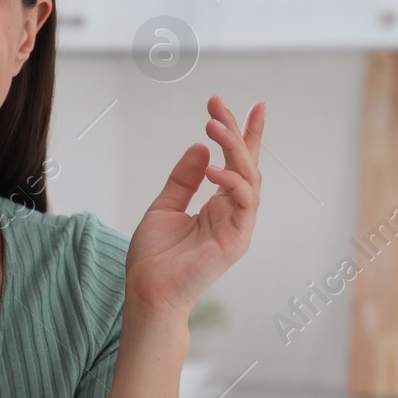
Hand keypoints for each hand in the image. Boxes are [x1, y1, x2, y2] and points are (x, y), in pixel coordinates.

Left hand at [125, 97, 264, 321]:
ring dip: (234, 148)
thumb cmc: (154, 258)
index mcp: (218, 206)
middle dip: (237, 130)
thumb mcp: (164, 207)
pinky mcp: (237, 240)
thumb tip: (200, 146)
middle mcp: (232, 213)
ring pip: (248, 177)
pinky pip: (245, 202)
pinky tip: (213, 169)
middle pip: (246, 164)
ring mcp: (238, 226)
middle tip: (218, 104)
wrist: (148, 292)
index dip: (242, 134)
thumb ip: (184, 179)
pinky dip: (231, 181)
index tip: (244, 104)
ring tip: (213, 126)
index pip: (235, 164)